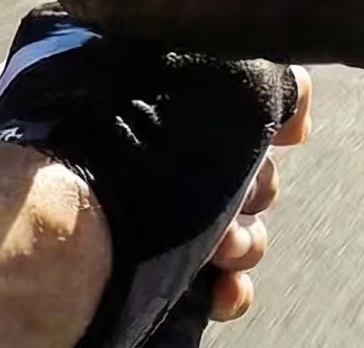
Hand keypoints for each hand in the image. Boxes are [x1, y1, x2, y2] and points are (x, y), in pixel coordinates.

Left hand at [0, 6, 312, 347]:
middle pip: (238, 166)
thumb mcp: (238, 76)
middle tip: (238, 195)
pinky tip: (222, 286)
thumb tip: (292, 103)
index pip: (234, 93)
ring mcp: (135, 211)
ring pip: (229, 229)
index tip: (279, 135)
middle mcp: (136, 142)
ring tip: (221, 247)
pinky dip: (226, 288)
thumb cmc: (147, 146)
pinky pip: (206, 284)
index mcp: (147, 81)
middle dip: (256, 187)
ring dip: (245, 241)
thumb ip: (278, 79)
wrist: (71, 240)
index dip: (269, 117)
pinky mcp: (137, 271)